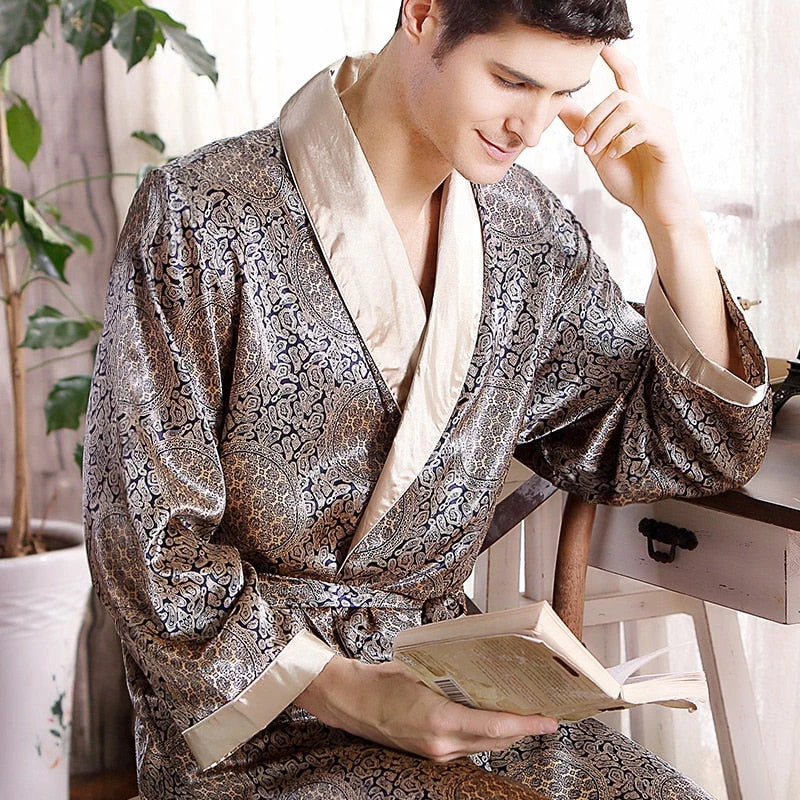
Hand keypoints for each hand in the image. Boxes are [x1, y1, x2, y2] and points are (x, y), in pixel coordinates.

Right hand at [295, 655, 558, 761]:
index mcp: (439, 720)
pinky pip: (467, 747)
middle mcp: (441, 744)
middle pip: (495, 740)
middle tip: (543, 715)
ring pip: (483, 746)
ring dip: (504, 732)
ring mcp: (436, 753)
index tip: (548, 721)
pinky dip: (483, 734)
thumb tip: (483, 668)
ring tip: (523, 715)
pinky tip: (491, 719)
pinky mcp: (431, 755)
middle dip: (522, 729)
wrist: (352, 702)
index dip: (525, 725)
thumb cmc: (382, 681)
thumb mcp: (420, 670)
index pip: (494, 726)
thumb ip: (452, 675)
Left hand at [558, 46, 699, 230]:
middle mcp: (651, 112)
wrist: (656, 209)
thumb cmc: (632, 182)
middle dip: (593, 117)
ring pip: (626, 107)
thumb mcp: (598, 153)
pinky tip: (613, 156)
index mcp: (635, 114)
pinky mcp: (666, 140)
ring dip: (603, 130)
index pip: (626, 77)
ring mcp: (661, 124)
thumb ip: (583, 129)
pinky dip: (619, 143)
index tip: (601, 46)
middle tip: (580, 143)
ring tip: (594, 152)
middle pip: (618, 94)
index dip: (615, 59)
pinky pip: (639, 128)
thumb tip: (561, 106)